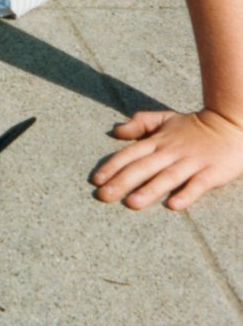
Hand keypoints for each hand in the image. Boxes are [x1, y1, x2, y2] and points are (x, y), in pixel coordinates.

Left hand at [90, 108, 242, 210]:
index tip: (96, 180)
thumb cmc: (194, 126)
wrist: (231, 123)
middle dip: (122, 182)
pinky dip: (186, 194)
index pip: (131, 154)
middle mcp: (171, 152)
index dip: (113, 166)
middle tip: (103, 196)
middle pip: (143, 167)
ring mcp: (191, 162)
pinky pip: (197, 185)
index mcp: (159, 141)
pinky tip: (174, 205)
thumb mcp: (165, 119)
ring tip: (132, 203)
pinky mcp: (211, 172)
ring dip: (149, 190)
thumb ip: (141, 123)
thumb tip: (117, 130)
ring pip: (167, 177)